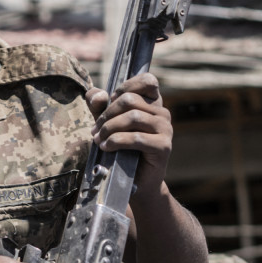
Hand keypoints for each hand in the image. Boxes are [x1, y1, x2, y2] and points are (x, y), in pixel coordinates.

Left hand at [85, 72, 173, 190]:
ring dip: (109, 128)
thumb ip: (99, 106)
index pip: (146, 80)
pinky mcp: (164, 146)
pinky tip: (106, 148)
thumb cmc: (121, 149)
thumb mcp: (107, 123)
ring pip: (132, 117)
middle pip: (129, 100)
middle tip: (95, 130)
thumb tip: (97, 94)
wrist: (135, 182)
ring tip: (98, 140)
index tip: (109, 104)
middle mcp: (162, 113)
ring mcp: (166, 129)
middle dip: (107, 114)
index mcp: (153, 103)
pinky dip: (116, 141)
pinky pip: (136, 137)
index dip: (124, 88)